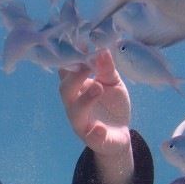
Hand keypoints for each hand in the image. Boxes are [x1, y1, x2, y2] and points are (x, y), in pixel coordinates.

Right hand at [59, 49, 134, 183]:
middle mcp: (74, 105)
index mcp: (77, 88)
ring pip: (75, 112)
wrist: (120, 134)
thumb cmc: (112, 105)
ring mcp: (82, 123)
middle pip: (65, 90)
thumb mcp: (113, 83)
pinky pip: (91, 137)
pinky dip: (96, 133)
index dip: (69, 59)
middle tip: (89, 66)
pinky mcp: (94, 139)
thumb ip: (107, 69)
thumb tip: (102, 50)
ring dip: (85, 99)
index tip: (78, 44)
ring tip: (98, 88)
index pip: (66, 72)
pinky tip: (101, 128)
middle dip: (75, 78)